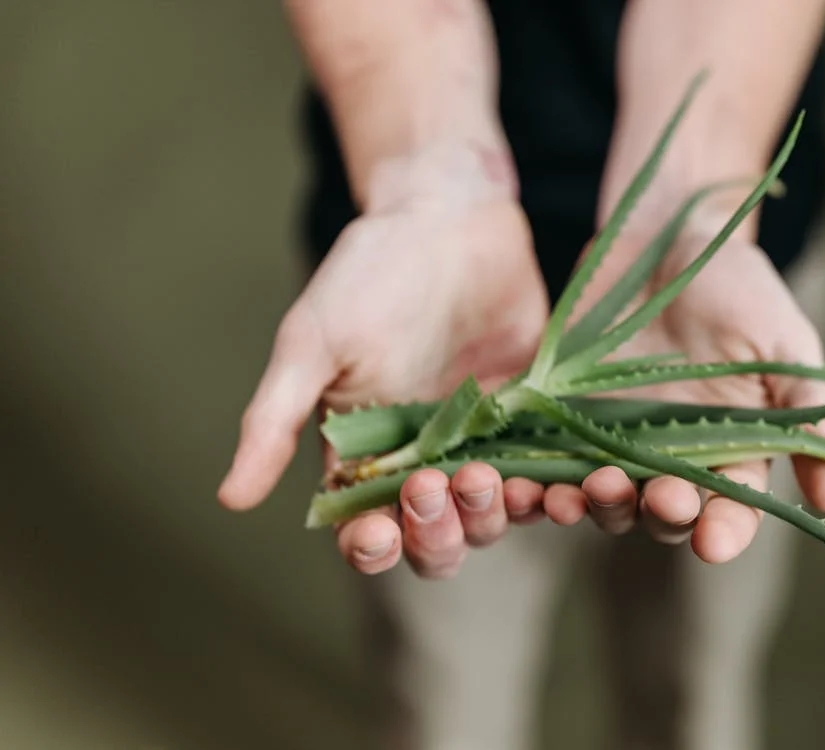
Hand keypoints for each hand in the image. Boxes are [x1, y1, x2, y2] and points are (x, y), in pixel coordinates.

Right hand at [218, 151, 550, 578]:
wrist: (448, 215)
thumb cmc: (368, 273)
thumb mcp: (312, 342)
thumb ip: (275, 420)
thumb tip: (229, 498)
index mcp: (364, 456)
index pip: (367, 532)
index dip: (373, 546)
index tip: (379, 531)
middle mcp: (425, 462)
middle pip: (438, 540)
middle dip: (439, 532)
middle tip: (439, 484)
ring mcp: (484, 443)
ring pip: (495, 516)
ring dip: (496, 515)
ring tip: (497, 481)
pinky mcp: (536, 418)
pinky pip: (550, 472)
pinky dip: (559, 490)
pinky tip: (569, 484)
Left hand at [539, 220, 824, 562]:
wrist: (666, 235)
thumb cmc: (736, 286)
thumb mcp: (782, 341)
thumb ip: (803, 410)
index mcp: (730, 448)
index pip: (731, 509)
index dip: (725, 531)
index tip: (714, 543)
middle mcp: (671, 456)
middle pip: (664, 514)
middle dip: (661, 514)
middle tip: (659, 498)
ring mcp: (614, 439)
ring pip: (603, 498)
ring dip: (594, 506)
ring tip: (581, 495)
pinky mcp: (565, 416)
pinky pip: (548, 462)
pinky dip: (536, 483)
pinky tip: (525, 484)